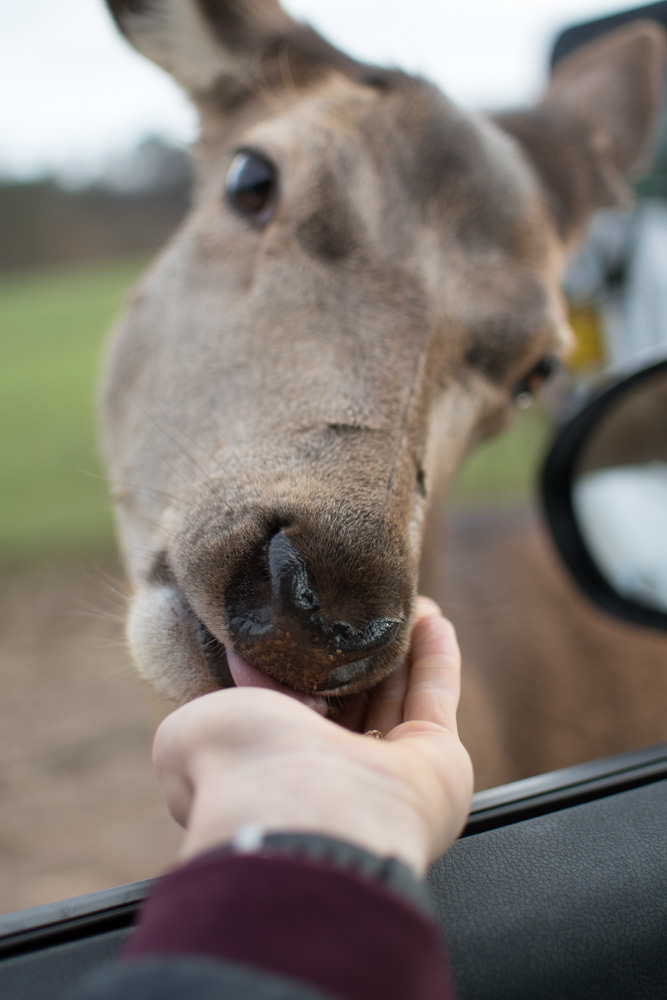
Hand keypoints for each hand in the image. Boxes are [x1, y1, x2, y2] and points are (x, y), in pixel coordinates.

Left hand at [153, 598, 473, 875]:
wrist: (299, 817)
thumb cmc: (236, 774)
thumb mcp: (190, 728)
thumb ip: (215, 697)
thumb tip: (240, 661)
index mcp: (271, 772)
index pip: (285, 709)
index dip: (290, 666)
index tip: (296, 627)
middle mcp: (331, 778)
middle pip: (349, 702)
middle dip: (353, 655)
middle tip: (355, 609)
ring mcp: (388, 772)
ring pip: (396, 697)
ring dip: (400, 648)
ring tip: (398, 602)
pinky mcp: (437, 760)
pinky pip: (436, 697)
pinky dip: (437, 657)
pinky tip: (431, 618)